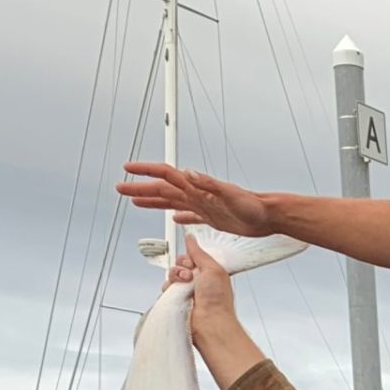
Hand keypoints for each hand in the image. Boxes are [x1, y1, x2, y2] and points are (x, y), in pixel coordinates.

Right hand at [117, 162, 276, 236]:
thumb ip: (208, 183)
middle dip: (140, 188)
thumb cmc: (252, 205)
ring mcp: (204, 205)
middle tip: (120, 188)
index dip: (146, 171)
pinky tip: (174, 219)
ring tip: (136, 201)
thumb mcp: (229, 193)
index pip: (166, 175)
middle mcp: (197, 194)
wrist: (268, 216)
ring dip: (153, 201)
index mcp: (196, 187)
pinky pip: (191, 216)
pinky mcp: (213, 216)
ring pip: (172, 201)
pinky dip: (180, 216)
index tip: (128, 170)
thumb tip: (187, 172)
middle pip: (162, 189)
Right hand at [170, 239, 237, 335]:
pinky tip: (178, 294)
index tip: (192, 262)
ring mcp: (187, 291)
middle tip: (190, 275)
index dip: (190, 257)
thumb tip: (191, 239)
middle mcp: (198, 282)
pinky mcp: (177, 300)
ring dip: (176, 277)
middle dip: (182, 267)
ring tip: (186, 286)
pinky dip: (169, 289)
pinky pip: (166, 289)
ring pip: (171, 275)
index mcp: (209, 273)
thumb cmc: (218, 301)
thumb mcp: (213, 268)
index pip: (192, 257)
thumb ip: (199, 252)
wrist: (210, 322)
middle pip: (180, 264)